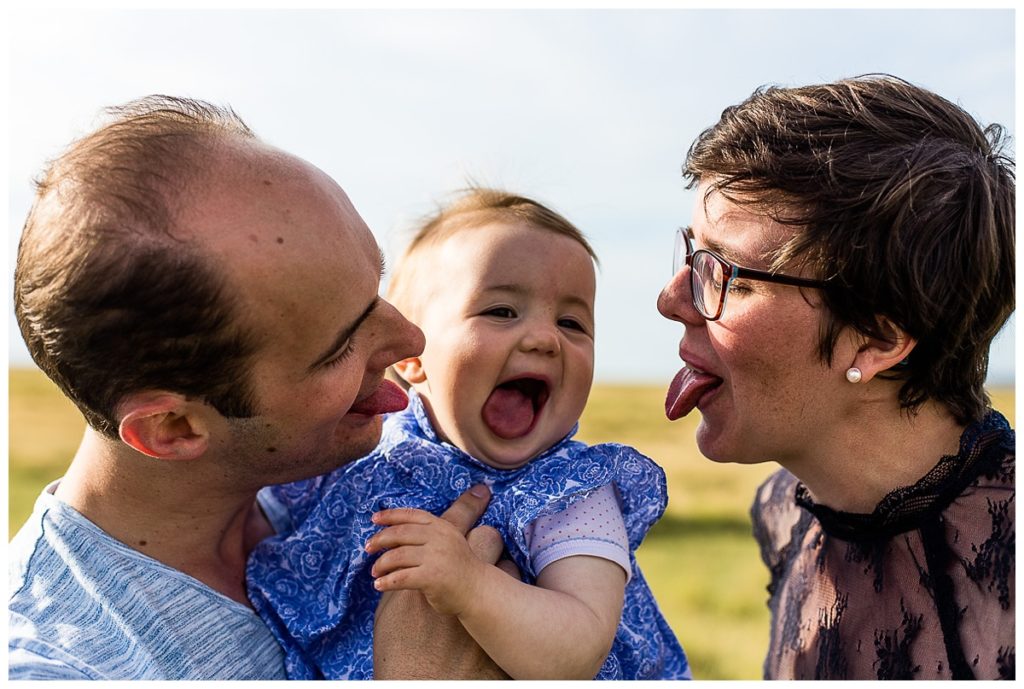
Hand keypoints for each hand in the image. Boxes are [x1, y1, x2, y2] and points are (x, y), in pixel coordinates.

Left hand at [366, 506, 484, 614]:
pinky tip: (379, 586)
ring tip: (375, 572)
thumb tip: (393, 533)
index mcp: (441, 526)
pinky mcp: (431, 577)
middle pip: (400, 533)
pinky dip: (386, 582)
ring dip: (381, 564)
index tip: (374, 519)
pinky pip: (401, 578)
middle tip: (367, 548)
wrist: (478, 591)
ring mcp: (436, 556)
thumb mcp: (448, 542)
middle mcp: (439, 537)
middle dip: (380, 540)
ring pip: (397, 556)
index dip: (390, 515)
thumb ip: (428, 535)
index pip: (411, 515)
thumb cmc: (458, 569)